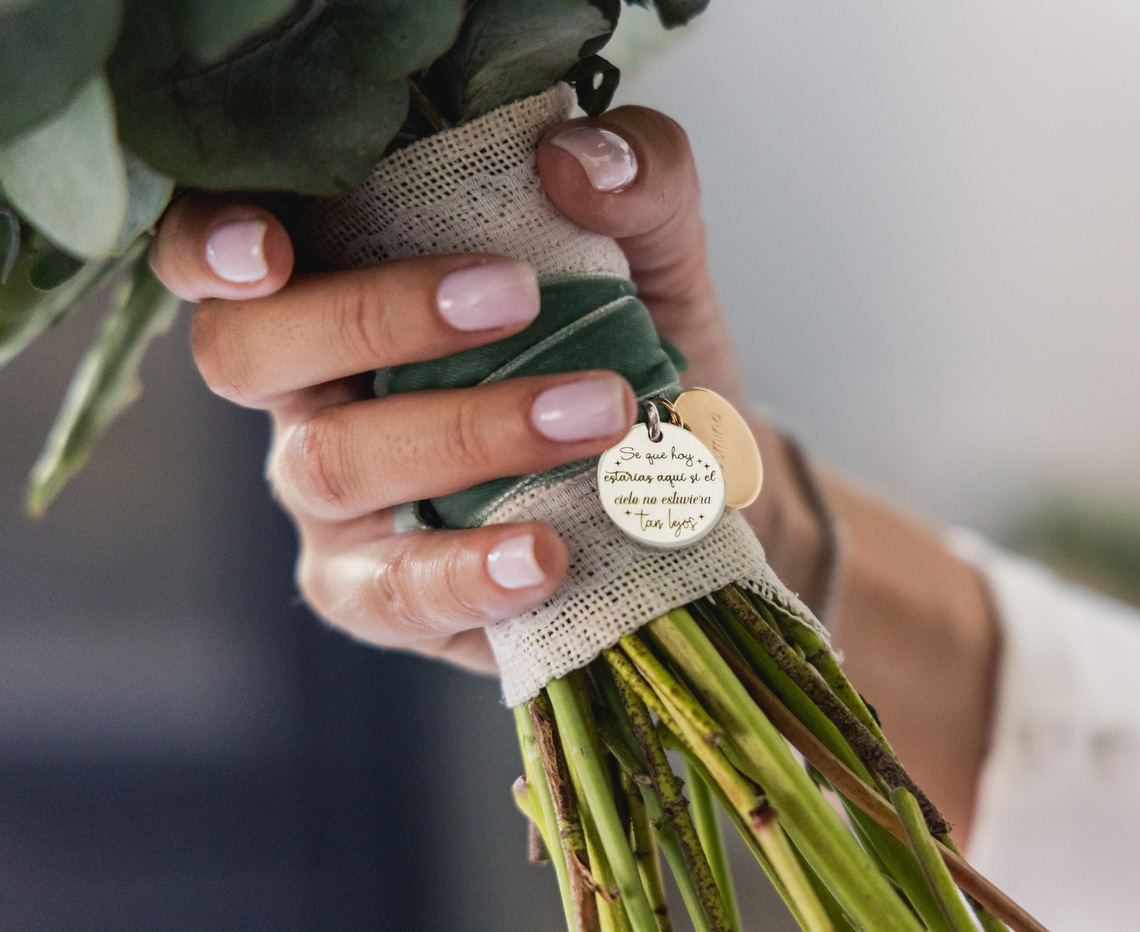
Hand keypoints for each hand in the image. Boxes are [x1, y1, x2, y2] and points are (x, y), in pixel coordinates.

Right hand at [147, 107, 786, 674]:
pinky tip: (546, 553)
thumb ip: (638, 179)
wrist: (696, 481)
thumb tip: (577, 160)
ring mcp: (333, 501)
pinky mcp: (382, 594)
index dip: (209, 241)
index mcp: (339, 277)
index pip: (220, 247)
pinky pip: (390, 592)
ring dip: (467, 432)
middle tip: (517, 296)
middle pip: (247, 349)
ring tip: (599, 413)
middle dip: (376, 316)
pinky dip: (466, 572)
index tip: (269, 248)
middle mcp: (309, 386)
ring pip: (331, 463)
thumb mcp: (657, 247)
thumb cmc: (635, 346)